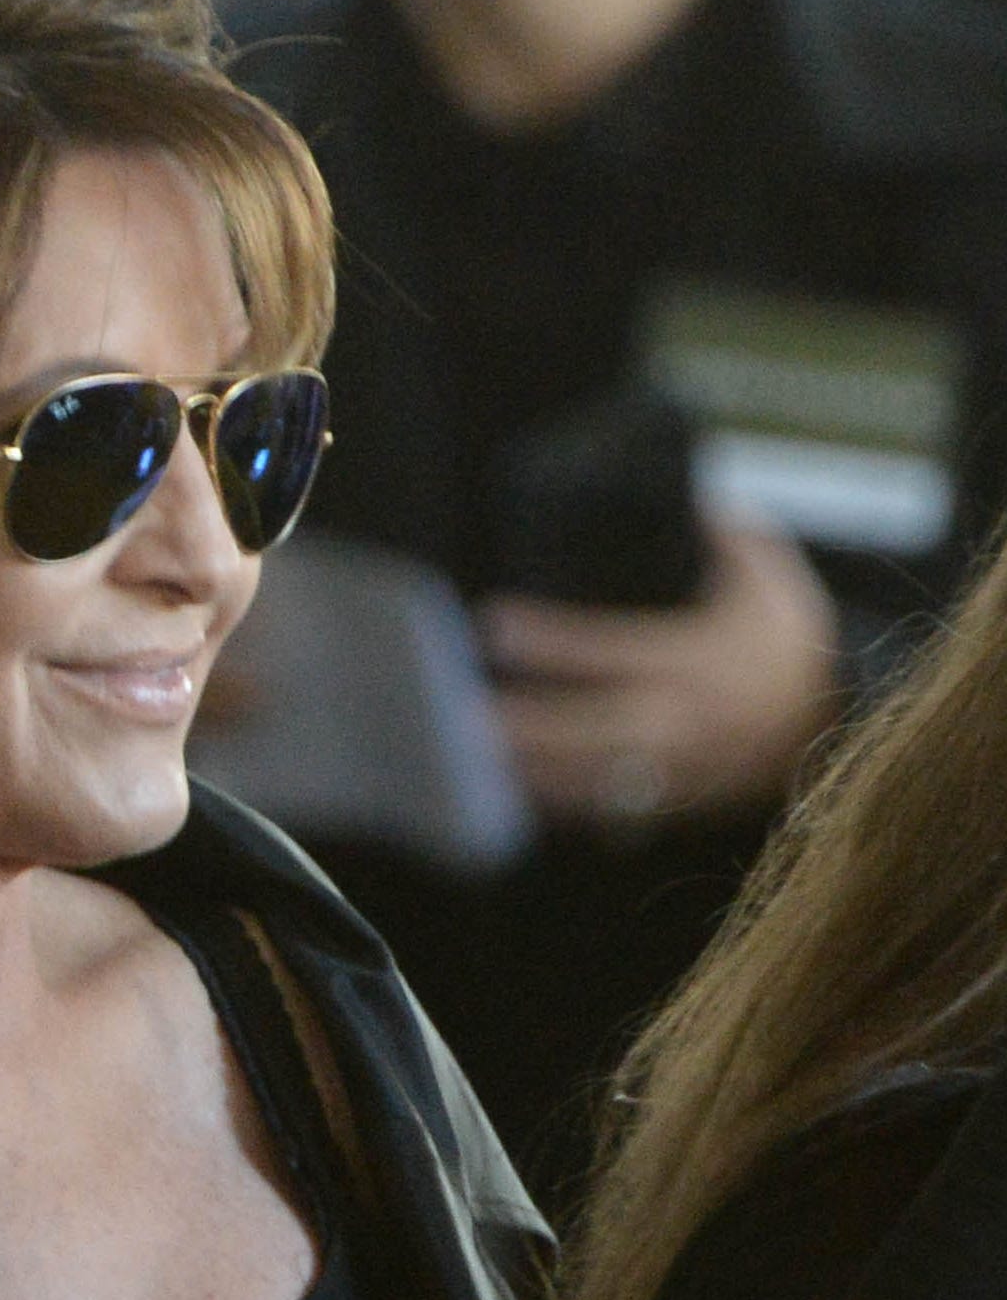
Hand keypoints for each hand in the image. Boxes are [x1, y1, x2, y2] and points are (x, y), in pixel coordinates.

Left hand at [480, 523, 839, 827]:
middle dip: (527, 726)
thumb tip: (680, 488)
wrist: (841, 712)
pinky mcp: (679, 799)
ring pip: (594, 779)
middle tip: (459, 712)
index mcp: (700, 658)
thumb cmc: (787, 631)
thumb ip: (720, 529)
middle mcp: (688, 719)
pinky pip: (609, 811)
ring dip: (529, 771)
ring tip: (465, 755)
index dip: (550, 639)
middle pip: (592, 731)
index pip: (612, 648)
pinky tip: (505, 791)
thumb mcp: (765, 570)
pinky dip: (558, 805)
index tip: (494, 623)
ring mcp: (682, 768)